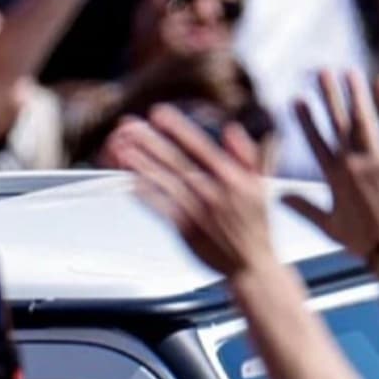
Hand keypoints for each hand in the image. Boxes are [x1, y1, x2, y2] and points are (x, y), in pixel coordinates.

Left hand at [110, 106, 275, 277]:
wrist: (252, 266)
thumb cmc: (255, 226)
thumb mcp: (261, 186)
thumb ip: (249, 156)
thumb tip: (233, 130)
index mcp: (232, 178)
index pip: (200, 146)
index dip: (177, 128)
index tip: (158, 112)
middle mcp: (212, 192)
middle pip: (174, 160)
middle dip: (148, 140)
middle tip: (127, 125)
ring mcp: (196, 210)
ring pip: (162, 181)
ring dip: (138, 163)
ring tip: (118, 147)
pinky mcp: (184, 229)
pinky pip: (159, 207)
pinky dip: (142, 193)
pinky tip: (127, 179)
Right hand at [285, 71, 378, 263]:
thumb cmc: (363, 241)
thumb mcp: (328, 226)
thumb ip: (303, 207)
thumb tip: (279, 197)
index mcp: (334, 177)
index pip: (316, 140)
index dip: (306, 119)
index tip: (297, 100)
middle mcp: (352, 163)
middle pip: (337, 122)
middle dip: (328, 95)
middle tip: (321, 72)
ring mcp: (378, 159)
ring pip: (364, 118)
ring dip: (355, 92)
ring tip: (348, 71)